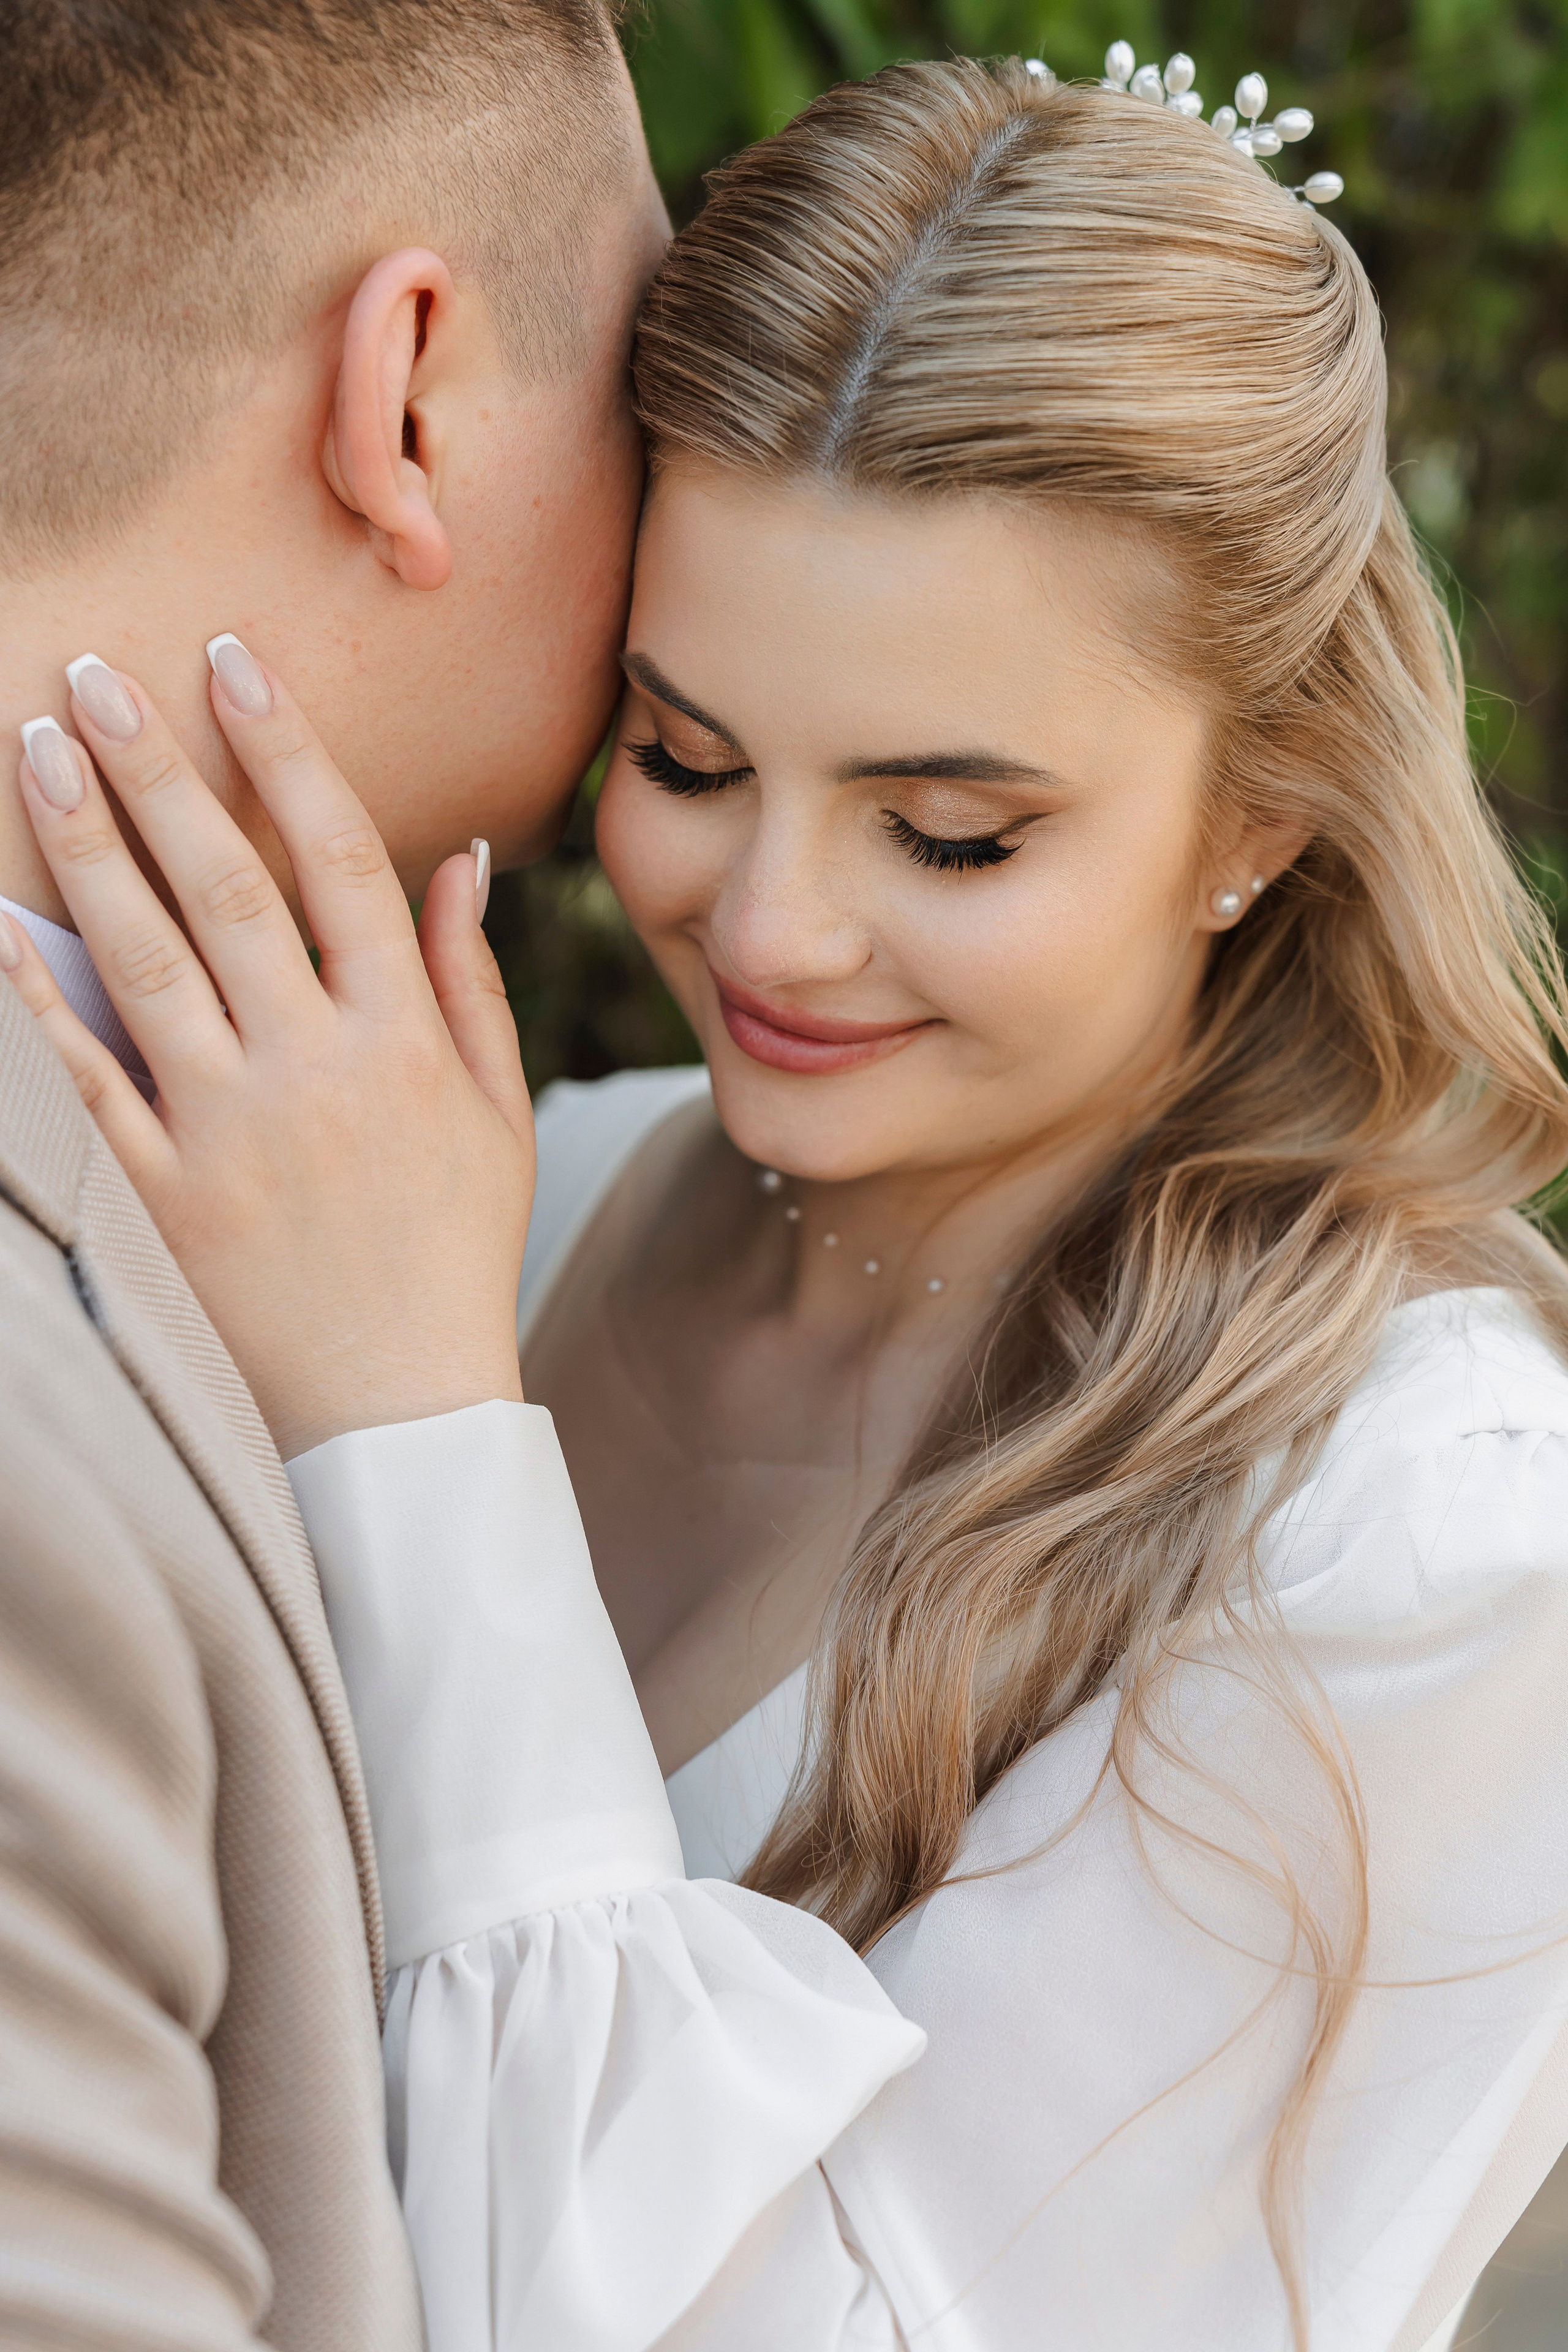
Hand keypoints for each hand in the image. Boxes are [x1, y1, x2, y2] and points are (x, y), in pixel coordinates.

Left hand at [0, 642, 531, 1460]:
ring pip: (144, 960)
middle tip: (92, 675)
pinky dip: (32, 1003)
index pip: (340, 860)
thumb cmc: (455, 1254)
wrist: (401, 1412)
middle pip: (225, 887)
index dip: (285, 752)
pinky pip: (82, 1083)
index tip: (233, 666)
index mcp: (401, 1041)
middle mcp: (313, 1069)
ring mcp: (229, 1132)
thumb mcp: (497, 1118)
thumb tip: (454, 857)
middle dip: (155, 768)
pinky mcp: (163, 1198)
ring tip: (37, 749)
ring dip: (85, 845)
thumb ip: (468, 983)